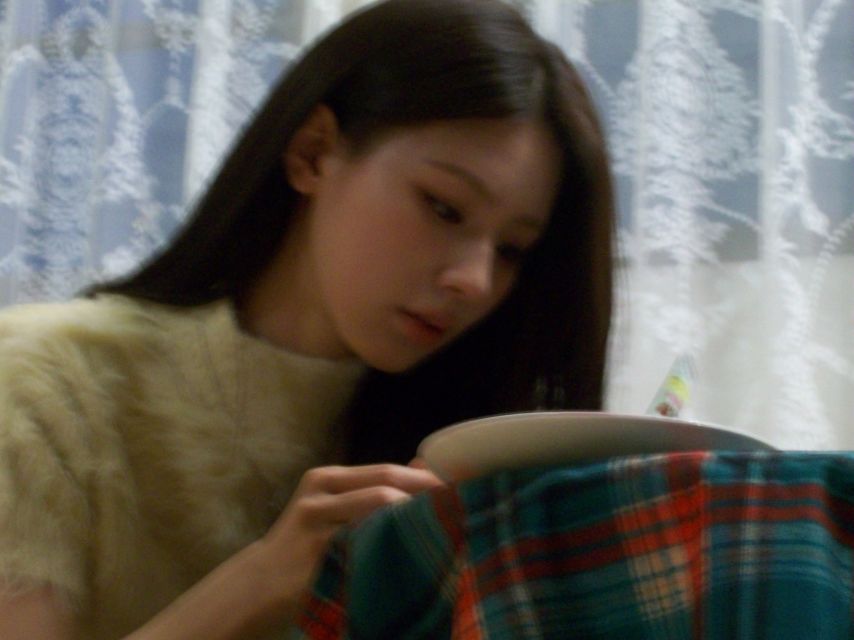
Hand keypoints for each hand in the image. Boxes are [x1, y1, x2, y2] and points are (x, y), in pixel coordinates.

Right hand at [255, 464, 444, 617]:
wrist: (257, 585)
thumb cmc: (308, 545)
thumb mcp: (336, 508)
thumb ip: (374, 489)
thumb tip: (424, 464)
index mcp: (328, 478)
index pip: (389, 471)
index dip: (428, 479)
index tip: (462, 488)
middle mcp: (320, 492)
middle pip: (386, 486)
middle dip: (427, 496)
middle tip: (460, 509)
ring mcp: (315, 522)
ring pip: (377, 513)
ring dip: (413, 521)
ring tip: (446, 531)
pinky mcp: (314, 553)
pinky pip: (363, 547)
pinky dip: (391, 549)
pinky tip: (414, 557)